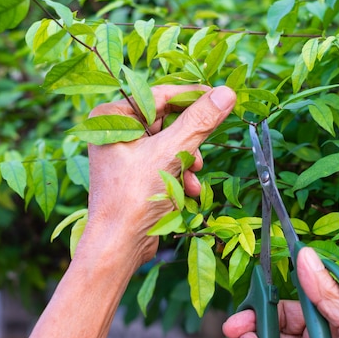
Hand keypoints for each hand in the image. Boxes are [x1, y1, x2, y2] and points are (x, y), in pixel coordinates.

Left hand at [82, 84, 235, 263]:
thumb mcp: (171, 153)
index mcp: (112, 117)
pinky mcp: (136, 173)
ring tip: (193, 175)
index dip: (193, 96)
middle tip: (203, 149)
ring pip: (170, 143)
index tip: (221, 98)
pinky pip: (165, 161)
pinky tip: (189, 189)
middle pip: (167, 120)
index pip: (160, 95)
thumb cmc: (134, 196)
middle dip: (190, 139)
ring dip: (188, 159)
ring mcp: (126, 153)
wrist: (119, 244)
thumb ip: (199, 121)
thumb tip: (226, 93)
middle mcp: (115, 130)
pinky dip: (180, 173)